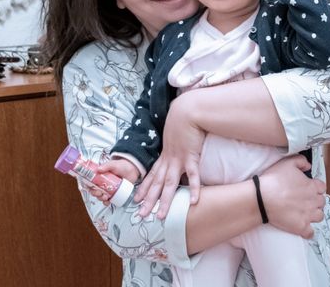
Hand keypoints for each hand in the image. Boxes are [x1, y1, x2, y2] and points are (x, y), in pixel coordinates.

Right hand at [88, 159, 139, 204]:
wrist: (133, 169)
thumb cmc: (122, 165)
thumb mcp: (113, 164)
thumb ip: (106, 166)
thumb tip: (98, 169)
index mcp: (99, 176)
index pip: (90, 182)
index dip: (88, 186)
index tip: (91, 188)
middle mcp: (102, 183)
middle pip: (94, 190)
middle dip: (95, 193)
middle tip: (99, 193)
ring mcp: (108, 189)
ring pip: (100, 196)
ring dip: (100, 198)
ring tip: (105, 197)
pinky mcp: (114, 193)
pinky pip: (108, 200)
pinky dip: (106, 202)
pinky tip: (108, 201)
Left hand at [134, 94, 205, 218]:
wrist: (186, 111)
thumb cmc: (182, 123)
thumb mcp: (175, 137)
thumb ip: (174, 147)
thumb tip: (176, 151)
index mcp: (164, 156)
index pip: (151, 176)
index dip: (144, 188)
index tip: (136, 200)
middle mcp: (168, 161)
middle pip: (157, 185)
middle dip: (148, 201)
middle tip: (140, 216)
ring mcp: (178, 160)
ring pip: (170, 185)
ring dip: (165, 201)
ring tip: (161, 216)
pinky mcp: (190, 157)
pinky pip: (193, 176)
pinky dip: (193, 189)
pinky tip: (193, 202)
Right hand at [259, 155, 325, 237]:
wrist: (262, 198)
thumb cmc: (274, 180)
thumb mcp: (287, 163)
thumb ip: (301, 161)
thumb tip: (308, 165)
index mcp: (311, 186)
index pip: (322, 187)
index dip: (315, 187)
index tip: (308, 188)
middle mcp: (313, 201)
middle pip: (321, 202)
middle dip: (315, 200)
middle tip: (305, 200)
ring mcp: (308, 215)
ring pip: (319, 216)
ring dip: (314, 214)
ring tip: (305, 213)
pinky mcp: (301, 227)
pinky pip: (311, 232)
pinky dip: (308, 231)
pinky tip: (302, 227)